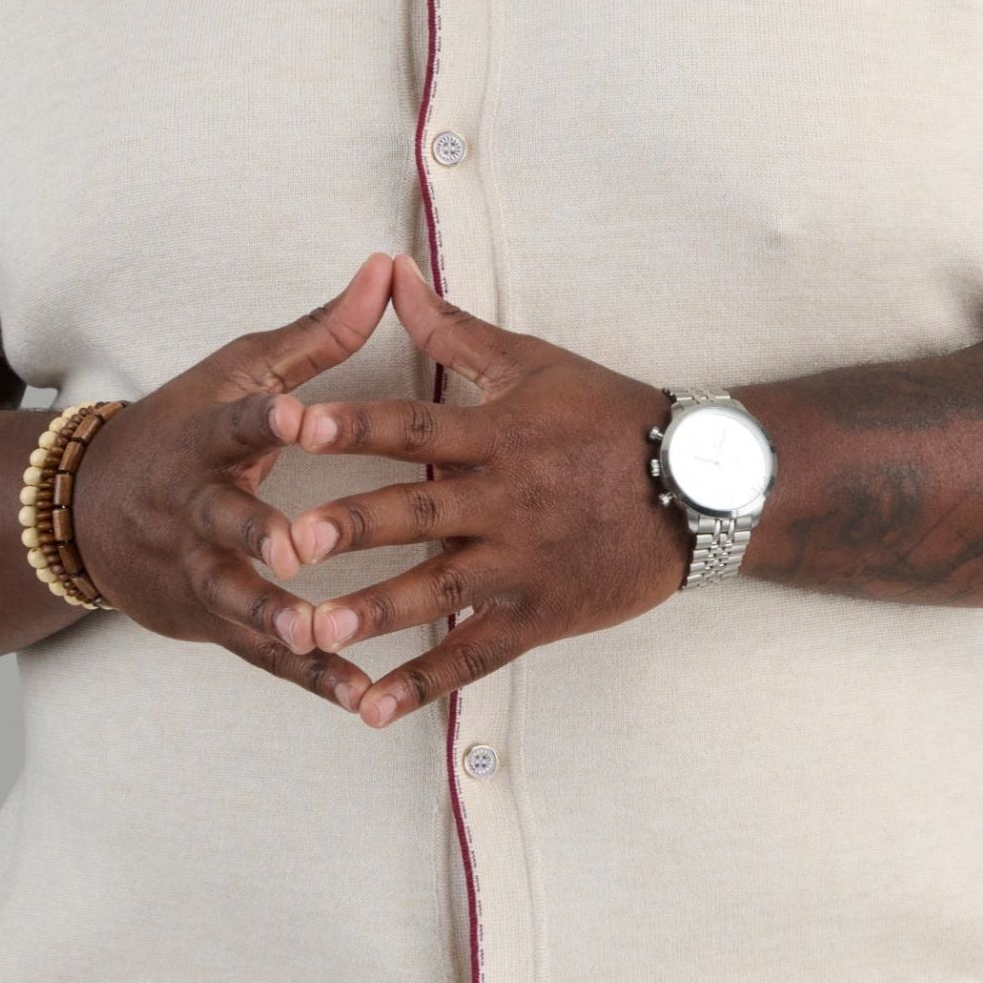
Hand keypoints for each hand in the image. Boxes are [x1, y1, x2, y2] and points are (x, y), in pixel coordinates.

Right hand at [69, 255, 392, 708]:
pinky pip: (262, 653)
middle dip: (255, 533)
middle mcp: (193, 506)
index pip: (233, 423)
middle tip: (294, 548)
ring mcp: (197, 568)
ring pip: (235, 597)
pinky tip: (360, 698)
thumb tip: (389, 268)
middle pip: (223, 521)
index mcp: (206, 437)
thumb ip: (320, 333)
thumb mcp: (241, 372)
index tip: (293, 412)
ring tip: (317, 635)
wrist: (83, 511)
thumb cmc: (184, 426)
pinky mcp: (209, 620)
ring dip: (275, 618)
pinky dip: (309, 676)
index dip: (262, 418)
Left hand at [286, 256, 688, 726]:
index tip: (293, 424)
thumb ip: (452, 331)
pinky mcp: (540, 615)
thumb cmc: (609, 416)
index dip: (353, 425)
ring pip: (438, 592)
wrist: (700, 484)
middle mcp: (505, 500)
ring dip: (373, 613)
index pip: (414, 426)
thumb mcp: (533, 362)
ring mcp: (523, 562)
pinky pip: (476, 654)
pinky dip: (425, 683)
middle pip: (416, 514)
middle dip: (347, 530)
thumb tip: (392, 275)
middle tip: (283, 544)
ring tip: (311, 631)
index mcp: (499, 434)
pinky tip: (372, 707)